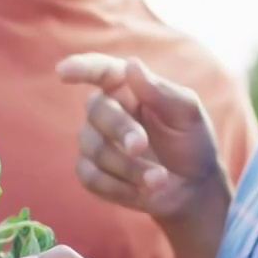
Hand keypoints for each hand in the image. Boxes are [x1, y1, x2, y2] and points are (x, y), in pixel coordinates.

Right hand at [56, 53, 225, 225]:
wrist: (193, 189)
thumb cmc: (191, 142)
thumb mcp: (188, 114)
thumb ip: (162, 91)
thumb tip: (132, 65)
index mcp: (128, 88)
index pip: (101, 71)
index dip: (81, 68)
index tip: (63, 71)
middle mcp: (106, 110)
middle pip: (96, 111)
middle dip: (120, 129)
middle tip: (141, 146)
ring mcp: (95, 142)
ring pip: (95, 148)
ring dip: (129, 167)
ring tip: (160, 179)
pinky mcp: (91, 173)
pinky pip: (91, 177)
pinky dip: (120, 187)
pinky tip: (144, 191)